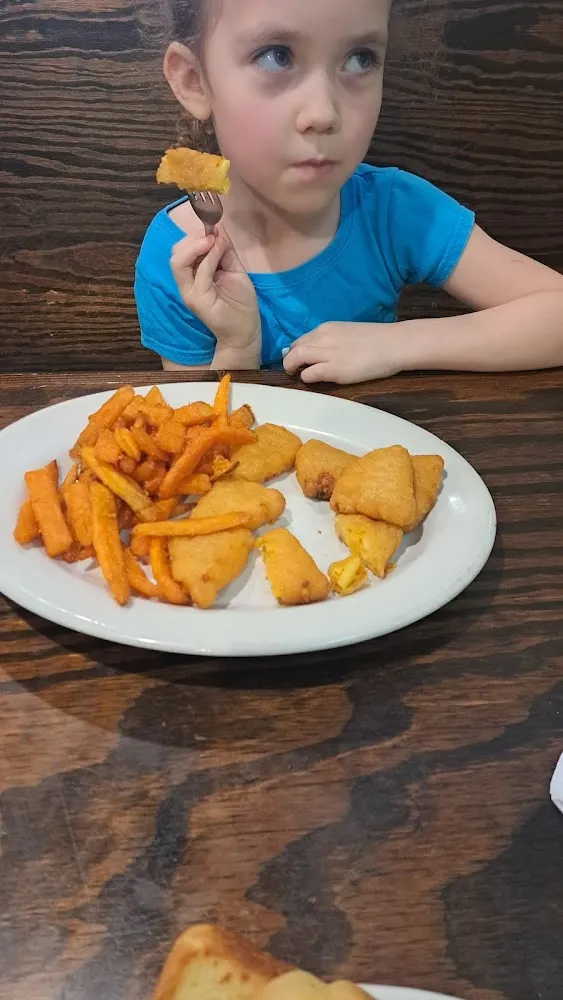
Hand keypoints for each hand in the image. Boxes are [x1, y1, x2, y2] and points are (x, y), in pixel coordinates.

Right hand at [171, 226, 260, 350]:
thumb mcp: (233, 269)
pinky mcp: (197, 300)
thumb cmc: (240, 302)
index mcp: (192, 275)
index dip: (195, 235)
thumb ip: (224, 250)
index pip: (181, 250)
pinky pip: (199, 274)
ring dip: (197, 245)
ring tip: (214, 240)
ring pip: (178, 261)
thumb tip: (218, 227)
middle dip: (193, 238)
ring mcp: (189, 293)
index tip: (213, 226)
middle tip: (213, 234)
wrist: (246, 331)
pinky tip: (220, 249)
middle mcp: (186, 284)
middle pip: (176, 253)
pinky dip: (209, 257)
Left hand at [283, 322, 406, 383]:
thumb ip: (333, 340)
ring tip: (297, 375)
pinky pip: (308, 374)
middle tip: (293, 370)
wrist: (394, 344)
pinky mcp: (333, 369)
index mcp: (327, 328)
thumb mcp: (348, 333)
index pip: (301, 339)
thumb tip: (320, 351)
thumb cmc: (377, 340)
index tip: (299, 360)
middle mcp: (323, 338)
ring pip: (295, 358)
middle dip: (289, 360)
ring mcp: (327, 353)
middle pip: (294, 348)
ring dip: (292, 368)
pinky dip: (306, 378)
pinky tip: (313, 380)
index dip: (297, 351)